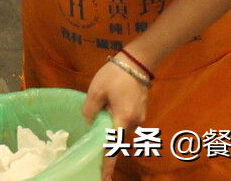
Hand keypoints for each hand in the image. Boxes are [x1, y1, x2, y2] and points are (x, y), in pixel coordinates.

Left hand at [83, 57, 149, 180]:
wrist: (137, 62)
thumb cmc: (115, 75)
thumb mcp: (95, 90)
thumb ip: (90, 110)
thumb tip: (89, 122)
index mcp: (122, 119)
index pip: (113, 146)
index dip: (107, 163)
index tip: (103, 177)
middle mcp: (134, 123)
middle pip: (117, 137)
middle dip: (107, 139)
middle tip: (95, 139)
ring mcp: (140, 118)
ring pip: (121, 128)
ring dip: (111, 124)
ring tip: (105, 105)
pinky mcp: (141, 112)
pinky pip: (126, 121)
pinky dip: (118, 118)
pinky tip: (111, 103)